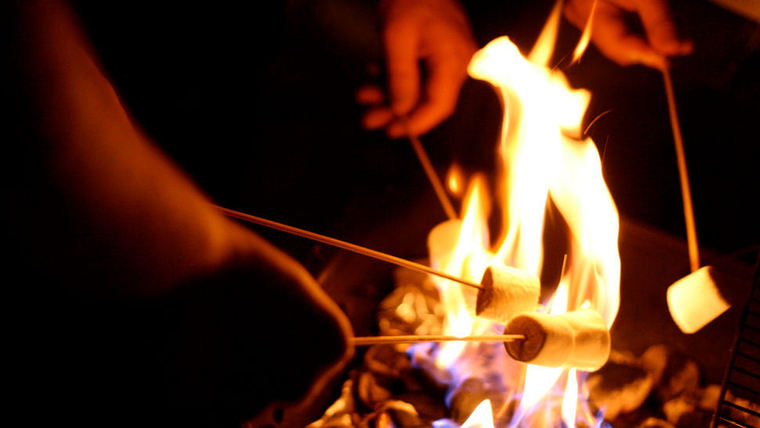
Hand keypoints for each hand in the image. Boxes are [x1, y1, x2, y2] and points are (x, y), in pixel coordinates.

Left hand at [358, 0, 475, 137]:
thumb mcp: (397, 38)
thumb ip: (400, 77)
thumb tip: (401, 111)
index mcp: (453, 60)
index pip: (440, 105)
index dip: (416, 123)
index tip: (391, 131)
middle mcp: (457, 63)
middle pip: (428, 99)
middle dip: (395, 110)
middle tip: (367, 119)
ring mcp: (449, 56)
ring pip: (420, 87)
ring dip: (390, 94)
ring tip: (363, 95)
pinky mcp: (438, 50)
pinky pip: (419, 73)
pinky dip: (396, 78)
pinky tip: (375, 73)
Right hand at [564, 0, 692, 68]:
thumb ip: (660, 22)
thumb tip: (673, 52)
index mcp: (588, 12)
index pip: (619, 46)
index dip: (647, 56)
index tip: (672, 61)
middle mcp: (584, 17)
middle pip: (621, 44)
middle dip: (652, 45)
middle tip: (683, 42)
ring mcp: (590, 13)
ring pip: (625, 36)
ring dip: (653, 36)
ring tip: (678, 29)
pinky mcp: (600, 9)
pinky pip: (623, 25)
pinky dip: (646, 26)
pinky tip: (665, 21)